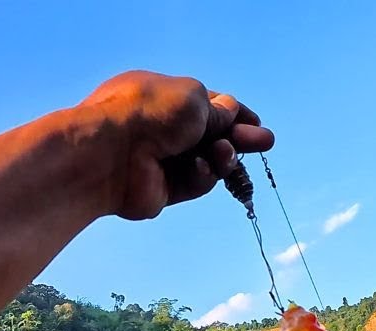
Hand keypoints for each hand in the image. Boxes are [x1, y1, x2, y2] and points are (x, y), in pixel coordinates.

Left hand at [80, 71, 274, 219]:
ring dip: (220, 157)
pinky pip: (193, 182)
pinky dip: (201, 176)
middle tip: (265, 143)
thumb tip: (230, 111)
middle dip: (238, 138)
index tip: (255, 123)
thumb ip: (217, 109)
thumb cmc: (149, 113)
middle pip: (210, 135)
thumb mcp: (193, 99)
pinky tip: (199, 169)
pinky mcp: (163, 189)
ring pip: (206, 160)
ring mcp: (161, 159)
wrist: (110, 153)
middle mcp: (160, 127)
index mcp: (161, 96)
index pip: (205, 105)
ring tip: (223, 155)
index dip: (233, 114)